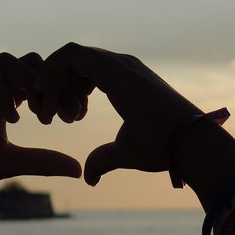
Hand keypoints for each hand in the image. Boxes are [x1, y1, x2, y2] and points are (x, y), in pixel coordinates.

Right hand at [0, 52, 81, 206]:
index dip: (63, 91)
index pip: (43, 76)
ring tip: (37, 113)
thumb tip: (79, 170)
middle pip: (30, 60)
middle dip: (50, 85)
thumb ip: (43, 162)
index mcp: (7, 99)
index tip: (73, 117)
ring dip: (27, 82)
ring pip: (6, 62)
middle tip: (57, 116)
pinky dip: (2, 97)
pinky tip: (12, 121)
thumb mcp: (12, 164)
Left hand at [33, 42, 202, 185]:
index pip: (82, 72)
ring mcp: (117, 64)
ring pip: (66, 58)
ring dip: (48, 83)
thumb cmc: (163, 150)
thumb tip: (89, 178)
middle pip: (71, 64)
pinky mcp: (112, 68)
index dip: (64, 92)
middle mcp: (120, 66)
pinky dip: (51, 73)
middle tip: (46, 117)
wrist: (187, 146)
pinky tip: (50, 102)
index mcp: (122, 80)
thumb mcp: (124, 153)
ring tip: (47, 114)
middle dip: (51, 88)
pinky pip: (69, 56)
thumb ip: (103, 159)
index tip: (59, 119)